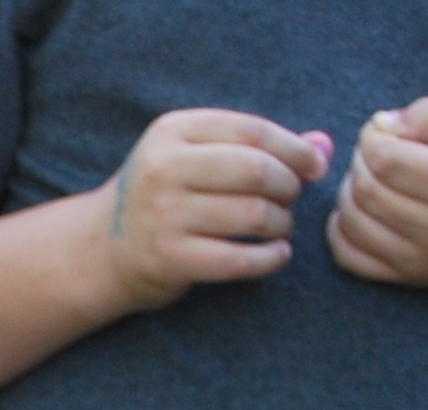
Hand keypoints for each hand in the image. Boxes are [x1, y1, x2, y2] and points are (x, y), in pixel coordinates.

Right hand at [92, 111, 332, 311]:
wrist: (104, 249)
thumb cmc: (167, 197)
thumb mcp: (200, 158)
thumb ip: (259, 148)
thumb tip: (324, 146)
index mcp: (173, 131)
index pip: (251, 131)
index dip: (294, 149)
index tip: (314, 167)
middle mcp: (165, 169)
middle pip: (256, 170)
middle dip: (288, 186)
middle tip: (292, 199)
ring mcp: (165, 215)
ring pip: (253, 215)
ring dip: (282, 223)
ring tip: (280, 226)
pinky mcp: (170, 259)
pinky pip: (240, 260)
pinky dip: (271, 258)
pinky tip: (276, 255)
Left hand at [328, 97, 427, 293]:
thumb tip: (380, 125)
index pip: (385, 159)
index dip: (372, 139)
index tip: (384, 133)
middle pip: (365, 189)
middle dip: (359, 162)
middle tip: (376, 153)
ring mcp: (421, 261)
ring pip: (352, 221)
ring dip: (347, 192)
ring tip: (370, 178)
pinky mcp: (409, 279)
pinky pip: (349, 258)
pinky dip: (340, 230)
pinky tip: (359, 211)